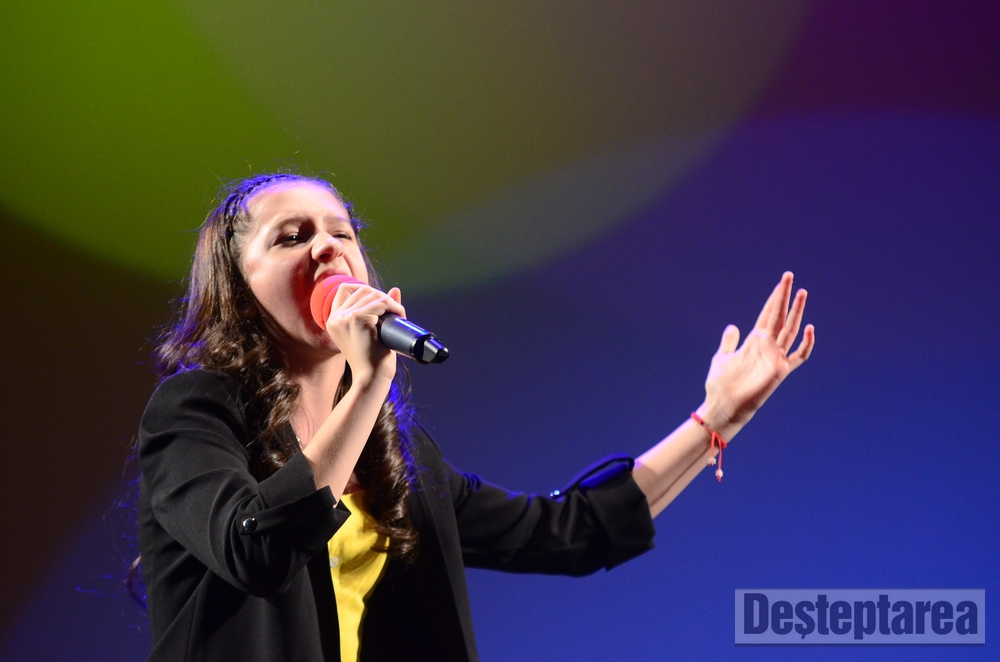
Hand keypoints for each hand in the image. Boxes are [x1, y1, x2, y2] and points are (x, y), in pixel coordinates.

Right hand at [324, 283, 405, 383]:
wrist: (371, 378)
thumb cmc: (373, 360)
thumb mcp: (372, 332)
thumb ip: (378, 310)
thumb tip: (395, 289)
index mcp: (333, 321)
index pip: (344, 289)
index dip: (364, 290)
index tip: (380, 302)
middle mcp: (335, 317)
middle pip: (362, 289)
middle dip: (381, 296)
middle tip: (393, 312)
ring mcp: (345, 317)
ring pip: (373, 294)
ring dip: (391, 302)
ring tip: (399, 316)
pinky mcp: (357, 318)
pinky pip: (381, 302)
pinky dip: (394, 307)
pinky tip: (400, 316)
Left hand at [699, 272, 814, 439]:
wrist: (724, 405)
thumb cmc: (721, 384)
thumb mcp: (722, 357)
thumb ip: (729, 341)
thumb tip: (732, 326)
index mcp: (754, 340)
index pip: (768, 314)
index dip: (774, 298)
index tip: (782, 282)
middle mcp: (767, 346)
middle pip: (780, 315)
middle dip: (784, 296)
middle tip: (789, 276)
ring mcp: (775, 357)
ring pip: (790, 329)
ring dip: (796, 311)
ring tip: (802, 292)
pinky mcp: (780, 370)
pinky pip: (798, 356)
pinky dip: (807, 344)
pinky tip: (811, 329)